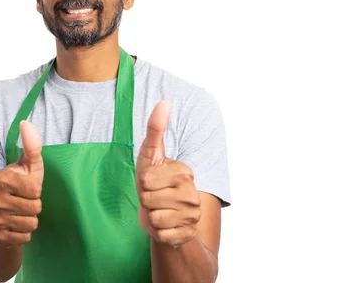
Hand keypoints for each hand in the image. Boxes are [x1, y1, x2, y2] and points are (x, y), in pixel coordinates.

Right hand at [0, 120, 43, 246]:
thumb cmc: (18, 188)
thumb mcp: (27, 167)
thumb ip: (31, 147)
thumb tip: (26, 122)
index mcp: (0, 179)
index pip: (35, 188)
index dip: (36, 190)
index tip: (25, 188)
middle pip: (35, 208)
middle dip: (34, 207)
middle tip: (22, 202)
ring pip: (31, 224)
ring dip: (30, 220)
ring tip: (19, 214)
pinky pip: (25, 237)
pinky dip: (24, 234)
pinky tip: (14, 226)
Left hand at [136, 100, 201, 247]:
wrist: (164, 214)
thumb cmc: (153, 181)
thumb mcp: (151, 154)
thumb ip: (156, 128)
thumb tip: (164, 102)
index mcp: (185, 172)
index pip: (147, 180)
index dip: (143, 182)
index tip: (153, 182)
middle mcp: (193, 193)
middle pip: (149, 199)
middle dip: (146, 200)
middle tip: (155, 197)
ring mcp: (192, 216)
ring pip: (154, 218)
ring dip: (152, 216)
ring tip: (160, 209)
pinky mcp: (187, 235)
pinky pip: (161, 235)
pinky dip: (158, 232)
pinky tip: (166, 225)